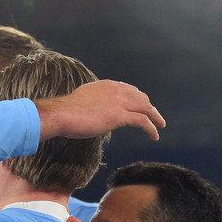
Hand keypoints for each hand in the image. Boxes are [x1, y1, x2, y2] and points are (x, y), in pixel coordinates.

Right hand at [35, 80, 164, 141]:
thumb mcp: (80, 101)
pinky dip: (151, 128)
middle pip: (140, 96)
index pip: (127, 89)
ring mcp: (118, 102)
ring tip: (160, 126)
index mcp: (105, 85)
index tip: (140, 105)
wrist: (61, 114)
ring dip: (155, 117)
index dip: (137, 98)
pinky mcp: (119, 116)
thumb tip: (89, 111)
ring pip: (145, 107)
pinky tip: (155, 136)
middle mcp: (115, 90)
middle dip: (149, 106)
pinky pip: (142, 121)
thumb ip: (90, 102)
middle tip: (154, 116)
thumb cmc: (65, 112)